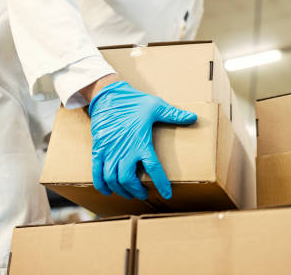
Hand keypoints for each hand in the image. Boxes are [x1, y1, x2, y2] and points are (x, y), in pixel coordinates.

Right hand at [88, 81, 196, 199]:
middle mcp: (124, 150)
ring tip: (128, 193)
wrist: (108, 97)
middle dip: (136, 190)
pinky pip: (96, 172)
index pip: (154, 169)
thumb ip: (174, 115)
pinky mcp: (98, 150)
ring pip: (112, 179)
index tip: (166, 194)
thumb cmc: (133, 102)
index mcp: (141, 143)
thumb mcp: (156, 107)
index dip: (161, 183)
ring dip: (121, 190)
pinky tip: (107, 190)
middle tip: (142, 194)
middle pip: (128, 179)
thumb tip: (193, 117)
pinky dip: (101, 184)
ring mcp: (109, 151)